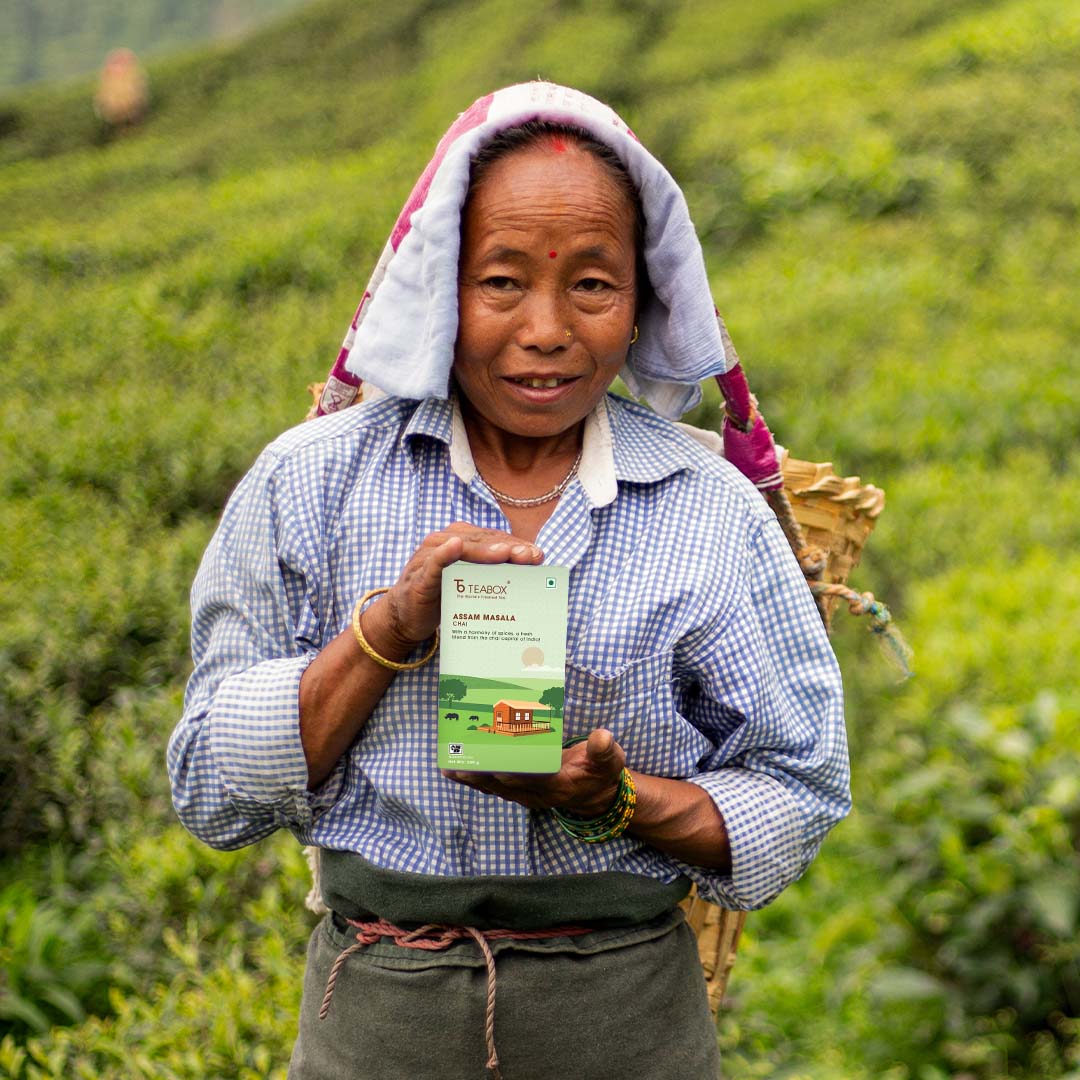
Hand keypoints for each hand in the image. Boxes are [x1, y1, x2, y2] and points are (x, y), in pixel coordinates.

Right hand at [361, 523, 542, 660]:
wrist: (405, 617)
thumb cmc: (443, 597)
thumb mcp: (471, 584)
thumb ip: (493, 574)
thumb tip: (529, 572)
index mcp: (461, 539)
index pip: (493, 539)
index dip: (516, 545)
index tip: (538, 556)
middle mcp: (445, 541)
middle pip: (482, 542)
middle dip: (508, 549)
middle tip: (530, 557)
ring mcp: (430, 556)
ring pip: (462, 549)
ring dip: (484, 551)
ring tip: (506, 554)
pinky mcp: (419, 576)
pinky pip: (432, 562)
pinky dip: (443, 554)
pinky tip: (454, 547)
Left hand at [443, 728, 624, 815]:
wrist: (596, 795)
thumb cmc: (602, 773)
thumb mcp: (611, 761)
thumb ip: (605, 751)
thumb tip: (603, 737)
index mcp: (557, 784)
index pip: (530, 779)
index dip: (512, 771)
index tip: (494, 763)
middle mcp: (535, 793)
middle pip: (503, 783)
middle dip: (480, 771)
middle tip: (457, 759)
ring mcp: (524, 794)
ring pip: (492, 786)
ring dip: (471, 776)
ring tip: (447, 765)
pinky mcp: (518, 791)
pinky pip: (491, 786)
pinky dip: (472, 778)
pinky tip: (452, 770)